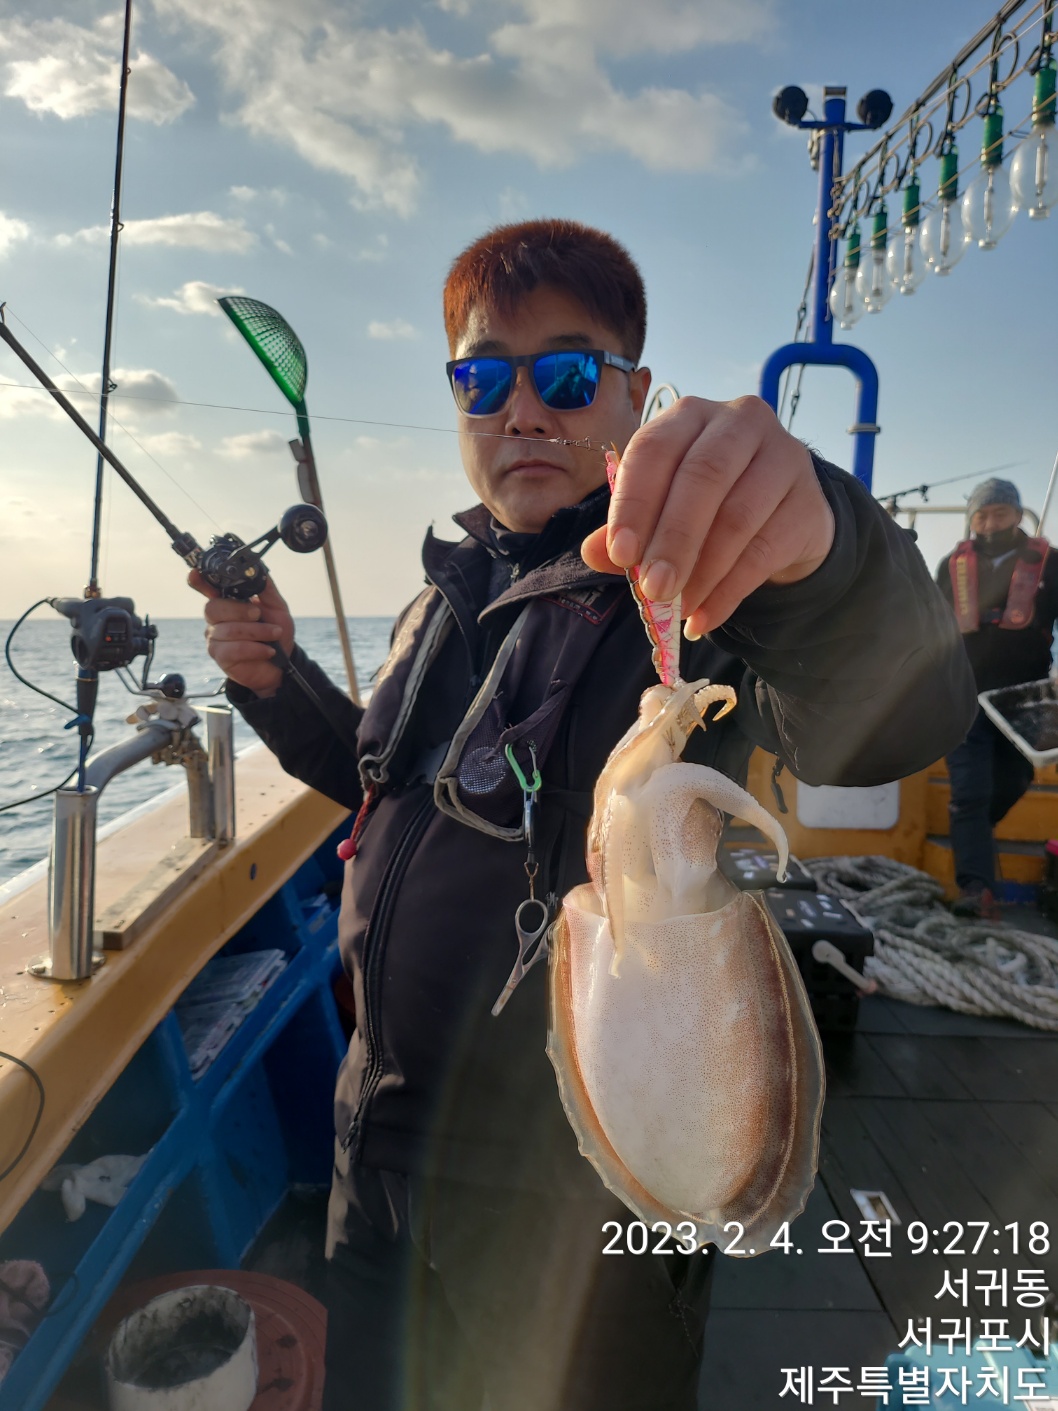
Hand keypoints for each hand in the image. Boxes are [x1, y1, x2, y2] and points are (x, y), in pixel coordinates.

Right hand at [188, 570, 294, 698]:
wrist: (282, 664)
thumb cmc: (276, 634)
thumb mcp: (276, 607)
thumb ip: (265, 588)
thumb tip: (257, 568)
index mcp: (227, 602)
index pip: (207, 588)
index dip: (199, 581)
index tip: (194, 573)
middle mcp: (216, 619)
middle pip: (213, 608)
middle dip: (239, 610)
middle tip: (258, 615)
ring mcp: (215, 638)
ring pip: (228, 630)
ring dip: (257, 632)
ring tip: (275, 634)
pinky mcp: (220, 656)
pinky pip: (234, 649)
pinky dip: (255, 649)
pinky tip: (268, 650)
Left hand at [581, 396, 834, 636]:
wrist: (784, 514)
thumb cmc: (709, 502)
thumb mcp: (663, 506)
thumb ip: (628, 527)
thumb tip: (594, 552)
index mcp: (689, 416)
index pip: (655, 448)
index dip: (635, 501)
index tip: (621, 552)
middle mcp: (740, 422)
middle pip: (703, 477)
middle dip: (673, 539)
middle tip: (654, 589)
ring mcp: (783, 457)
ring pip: (738, 516)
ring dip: (702, 571)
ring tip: (677, 608)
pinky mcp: (809, 502)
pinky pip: (765, 551)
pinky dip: (729, 591)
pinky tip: (704, 618)